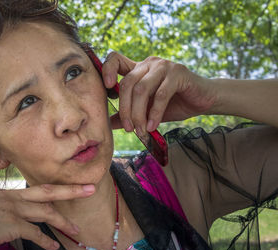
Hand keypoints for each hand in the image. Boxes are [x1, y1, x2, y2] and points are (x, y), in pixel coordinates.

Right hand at [0, 184, 94, 249]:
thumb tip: (14, 213)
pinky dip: (46, 239)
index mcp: (2, 191)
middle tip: (89, 188)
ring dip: (63, 222)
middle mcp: (8, 196)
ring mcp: (9, 209)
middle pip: (46, 191)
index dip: (52, 192)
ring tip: (76, 230)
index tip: (68, 189)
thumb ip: (0, 205)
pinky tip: (54, 246)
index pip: (32, 190)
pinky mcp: (9, 225)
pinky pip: (34, 232)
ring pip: (45, 212)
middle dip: (70, 190)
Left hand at [102, 53, 216, 135]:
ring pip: (141, 89)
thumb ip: (128, 114)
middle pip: (127, 83)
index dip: (106, 70)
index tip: (106, 88)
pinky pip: (160, 95)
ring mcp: (163, 66)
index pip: (115, 59)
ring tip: (140, 130)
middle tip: (129, 128)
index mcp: (138, 69)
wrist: (203, 100)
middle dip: (125, 109)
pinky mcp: (178, 73)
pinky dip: (155, 113)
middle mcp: (148, 64)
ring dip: (138, 113)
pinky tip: (152, 126)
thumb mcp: (147, 111)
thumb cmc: (173, 104)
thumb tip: (108, 123)